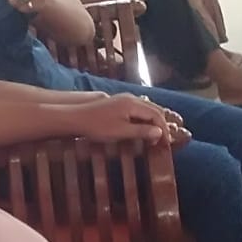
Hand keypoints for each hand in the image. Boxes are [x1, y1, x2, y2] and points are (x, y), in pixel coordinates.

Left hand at [75, 94, 190, 146]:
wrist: (76, 118)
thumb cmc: (97, 126)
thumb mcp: (121, 132)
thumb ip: (141, 131)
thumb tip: (159, 132)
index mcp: (133, 104)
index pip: (156, 115)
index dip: (164, 129)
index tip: (166, 143)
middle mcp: (131, 98)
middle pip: (153, 110)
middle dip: (160, 125)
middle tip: (163, 141)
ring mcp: (124, 99)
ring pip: (146, 109)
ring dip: (152, 122)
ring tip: (154, 136)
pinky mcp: (118, 103)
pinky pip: (138, 109)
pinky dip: (144, 119)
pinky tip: (142, 128)